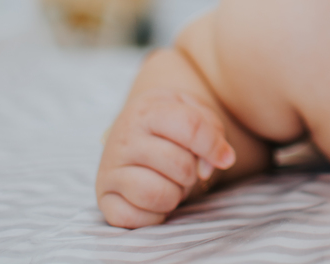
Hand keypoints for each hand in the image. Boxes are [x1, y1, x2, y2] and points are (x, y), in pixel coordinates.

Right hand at [96, 89, 236, 227]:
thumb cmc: (174, 124)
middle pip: (179, 165)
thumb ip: (212, 133)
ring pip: (156, 194)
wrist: (137, 132)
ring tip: (171, 182)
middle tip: (186, 168)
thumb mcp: (196, 113)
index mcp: (146, 111)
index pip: (190, 127)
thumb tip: (206, 169)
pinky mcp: (105, 200)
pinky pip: (134, 219)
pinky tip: (155, 199)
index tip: (224, 158)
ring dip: (175, 195)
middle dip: (193, 172)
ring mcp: (109, 170)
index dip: (214, 147)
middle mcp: (122, 138)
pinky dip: (155, 215)